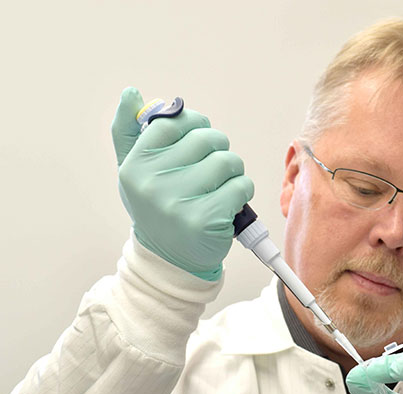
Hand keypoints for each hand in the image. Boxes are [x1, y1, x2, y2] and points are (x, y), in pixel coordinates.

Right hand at [111, 87, 253, 279]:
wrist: (170, 259)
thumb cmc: (157, 206)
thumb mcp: (135, 171)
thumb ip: (129, 131)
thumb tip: (130, 93)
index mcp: (135, 164)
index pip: (176, 121)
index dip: (196, 126)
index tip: (198, 141)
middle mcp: (152, 182)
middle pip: (207, 138)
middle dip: (218, 150)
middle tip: (212, 169)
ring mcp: (179, 202)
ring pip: (228, 161)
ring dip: (233, 173)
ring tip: (220, 188)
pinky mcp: (207, 219)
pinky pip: (241, 186)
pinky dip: (242, 193)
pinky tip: (228, 205)